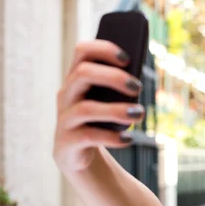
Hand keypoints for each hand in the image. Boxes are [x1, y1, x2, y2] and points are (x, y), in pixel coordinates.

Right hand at [53, 40, 144, 172]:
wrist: (79, 156)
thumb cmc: (100, 122)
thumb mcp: (109, 103)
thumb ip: (119, 90)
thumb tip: (137, 84)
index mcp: (76, 79)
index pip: (82, 51)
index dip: (104, 49)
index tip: (128, 58)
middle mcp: (66, 95)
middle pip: (83, 73)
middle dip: (113, 77)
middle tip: (138, 87)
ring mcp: (65, 119)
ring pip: (86, 108)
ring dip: (117, 110)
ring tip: (139, 114)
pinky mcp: (68, 142)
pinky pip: (90, 136)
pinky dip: (112, 137)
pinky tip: (129, 140)